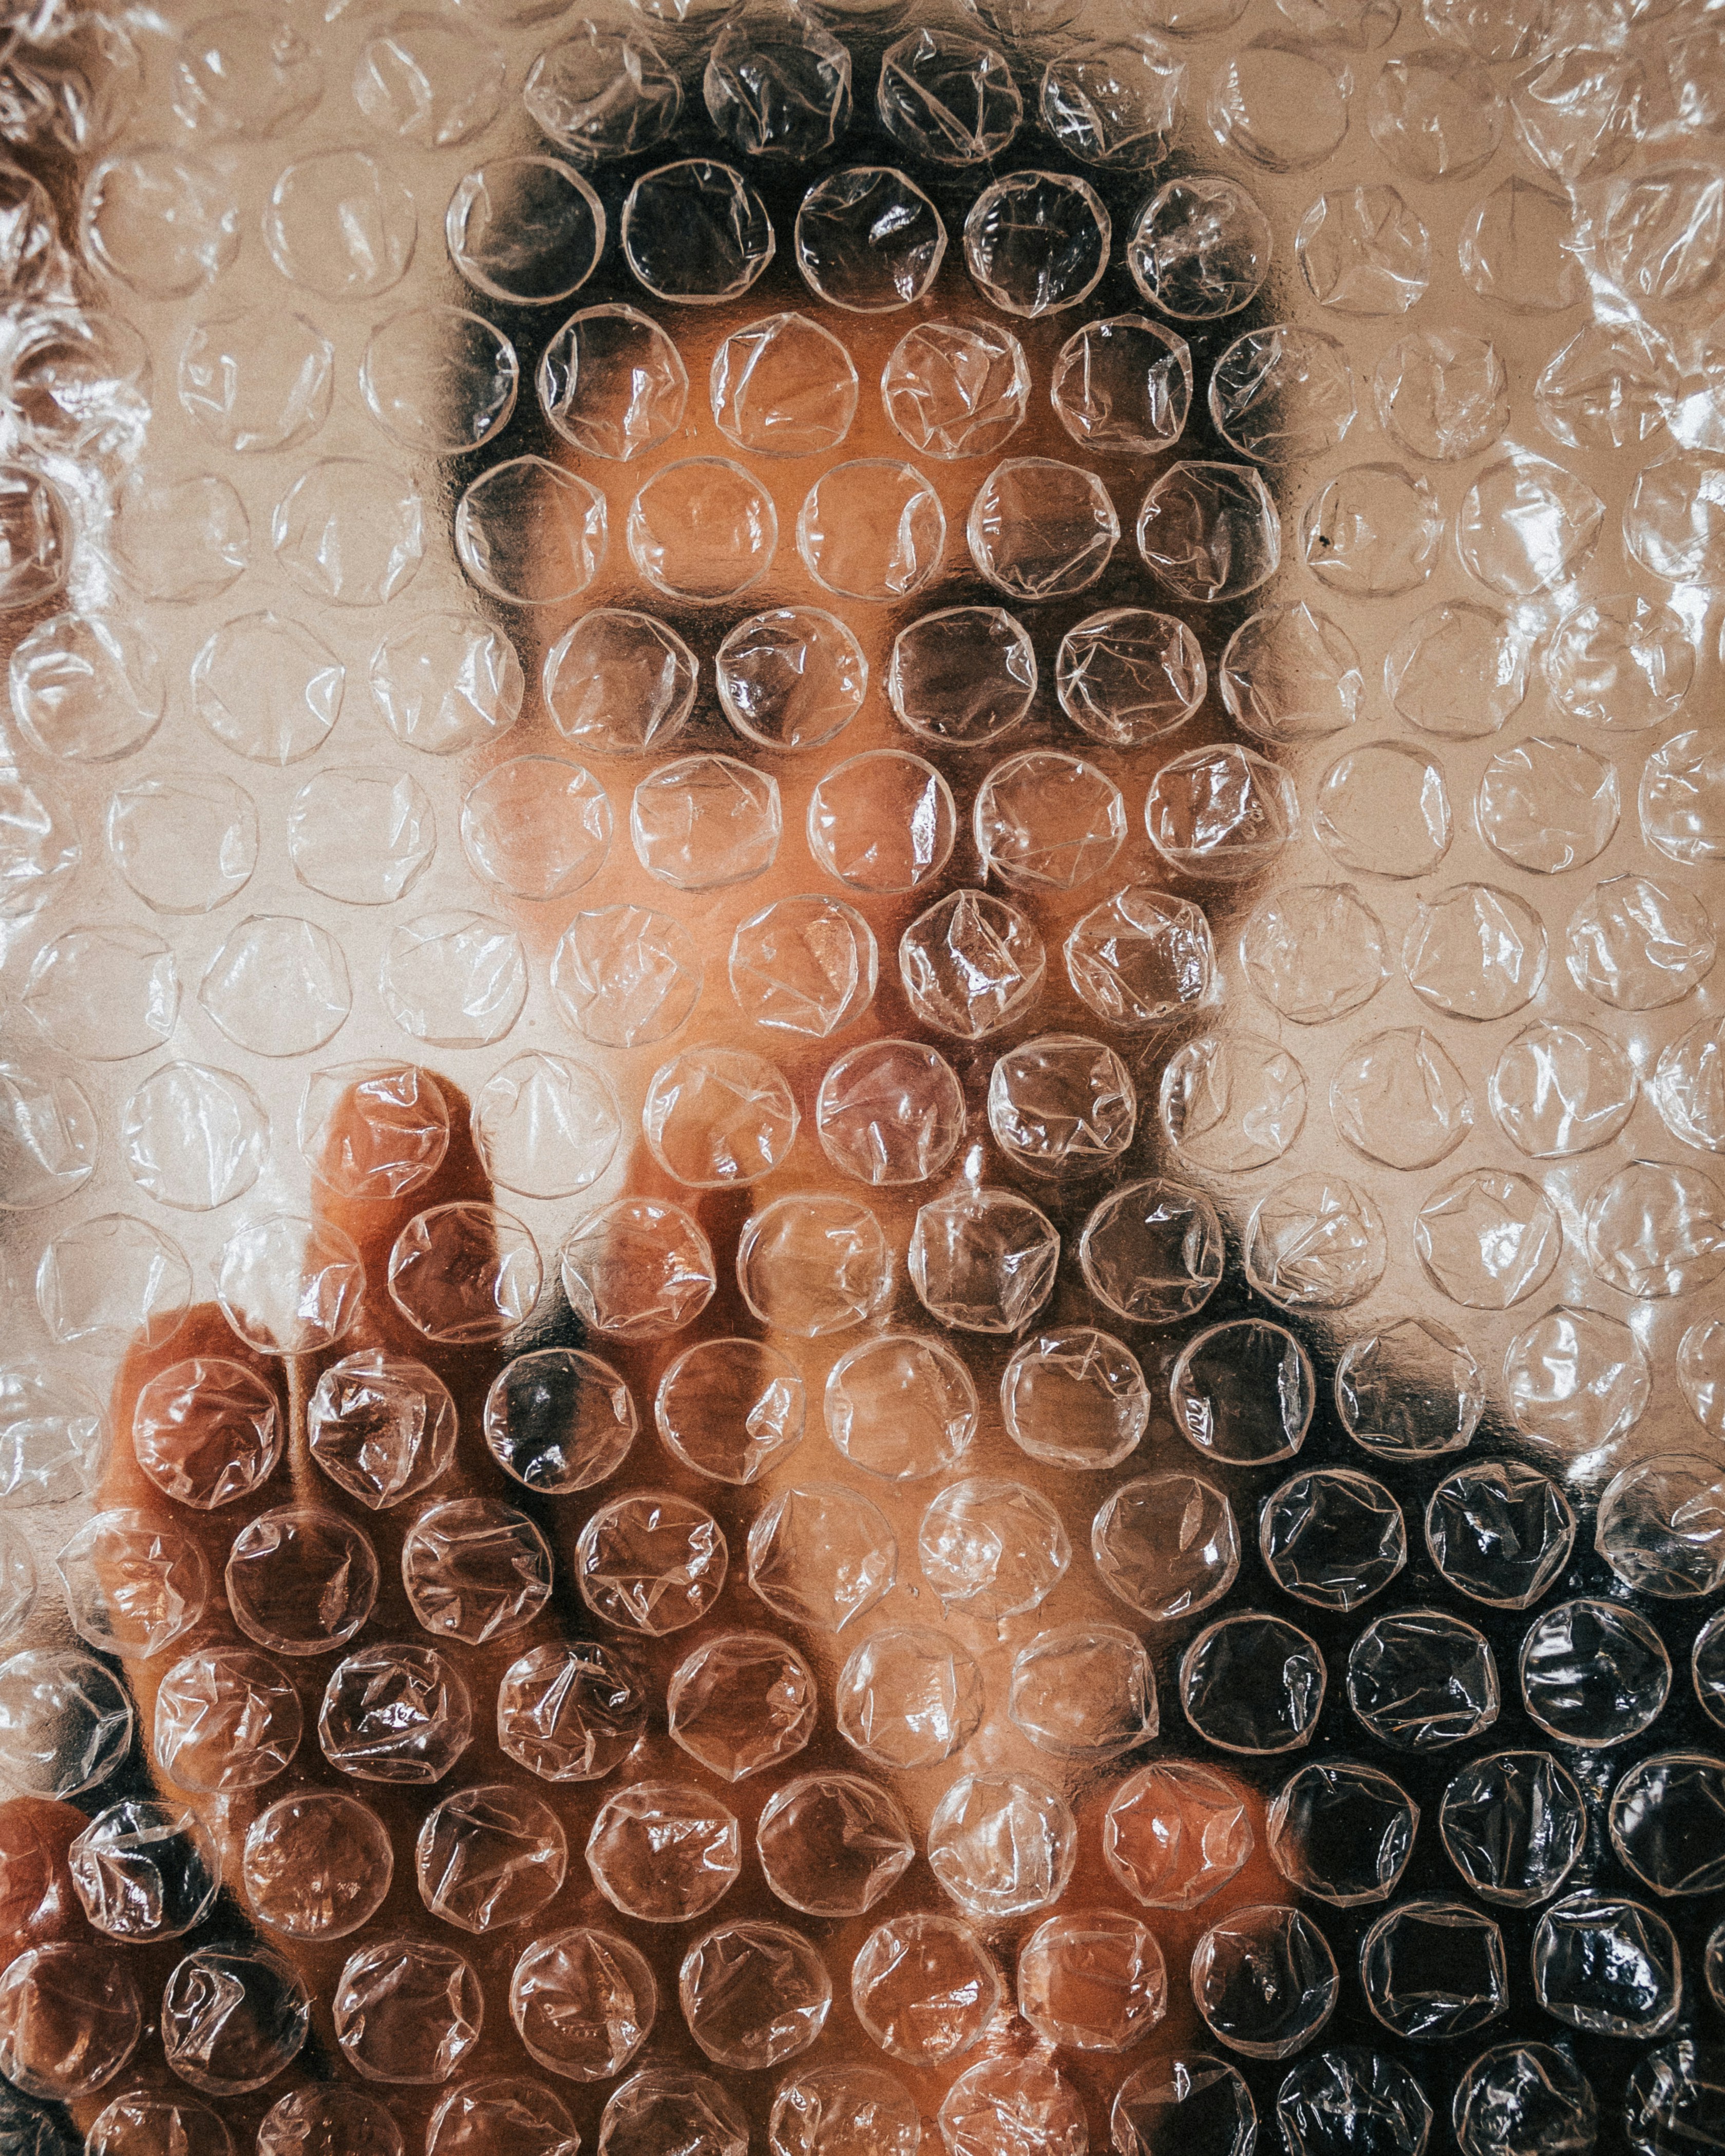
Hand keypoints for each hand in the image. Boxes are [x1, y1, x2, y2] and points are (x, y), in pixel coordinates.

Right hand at [0, 1068, 1276, 2154]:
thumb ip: (1105, 1973)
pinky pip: (157, 2058)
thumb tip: (1226, 1844)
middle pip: (458, 1540)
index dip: (692, 1333)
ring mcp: (395, 1958)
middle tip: (405, 1109)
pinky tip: (23, 1860)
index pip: (685, 1510)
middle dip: (425, 1335)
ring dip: (221, 1562)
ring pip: (287, 1731)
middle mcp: (539, 1811)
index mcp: (711, 1774)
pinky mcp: (273, 2137)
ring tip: (186, 1357)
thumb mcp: (1029, 2107)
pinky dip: (76, 1983)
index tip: (694, 1150)